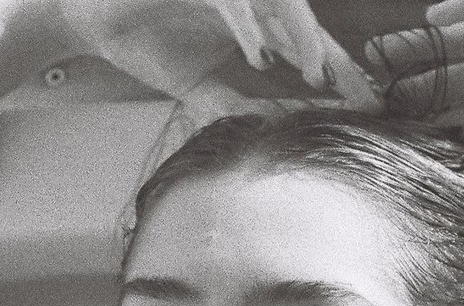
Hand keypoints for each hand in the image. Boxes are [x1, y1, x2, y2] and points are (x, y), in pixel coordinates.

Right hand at [48, 0, 378, 110]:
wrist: (94, 18)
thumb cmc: (149, 44)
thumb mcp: (203, 90)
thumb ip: (241, 108)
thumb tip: (279, 133)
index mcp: (261, 30)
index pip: (312, 53)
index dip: (342, 81)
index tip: (369, 113)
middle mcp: (254, 6)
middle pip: (310, 30)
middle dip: (339, 64)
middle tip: (365, 97)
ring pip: (282, 6)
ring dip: (303, 39)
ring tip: (317, 73)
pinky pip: (234, 0)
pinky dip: (249, 25)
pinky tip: (258, 53)